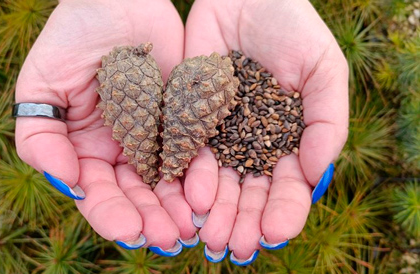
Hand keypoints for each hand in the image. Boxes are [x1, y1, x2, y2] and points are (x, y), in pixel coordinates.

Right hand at [14, 0, 196, 254]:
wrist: (118, 1)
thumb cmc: (72, 37)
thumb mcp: (41, 85)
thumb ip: (40, 136)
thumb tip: (66, 180)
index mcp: (87, 150)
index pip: (97, 193)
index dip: (111, 214)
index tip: (128, 230)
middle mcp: (122, 151)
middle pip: (135, 196)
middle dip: (150, 219)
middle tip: (167, 240)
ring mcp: (156, 138)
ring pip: (166, 184)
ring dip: (177, 208)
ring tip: (189, 228)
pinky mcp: (185, 121)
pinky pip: (193, 152)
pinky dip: (199, 175)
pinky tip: (207, 194)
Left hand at [182, 0, 348, 263]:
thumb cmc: (292, 27)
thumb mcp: (323, 70)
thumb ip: (326, 121)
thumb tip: (314, 173)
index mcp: (288, 139)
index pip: (287, 186)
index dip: (283, 212)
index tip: (274, 233)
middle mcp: (252, 144)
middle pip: (248, 192)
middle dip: (242, 221)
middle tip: (233, 246)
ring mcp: (220, 134)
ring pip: (217, 181)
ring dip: (214, 211)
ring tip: (209, 235)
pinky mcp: (190, 117)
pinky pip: (188, 151)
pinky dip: (190, 175)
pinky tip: (191, 196)